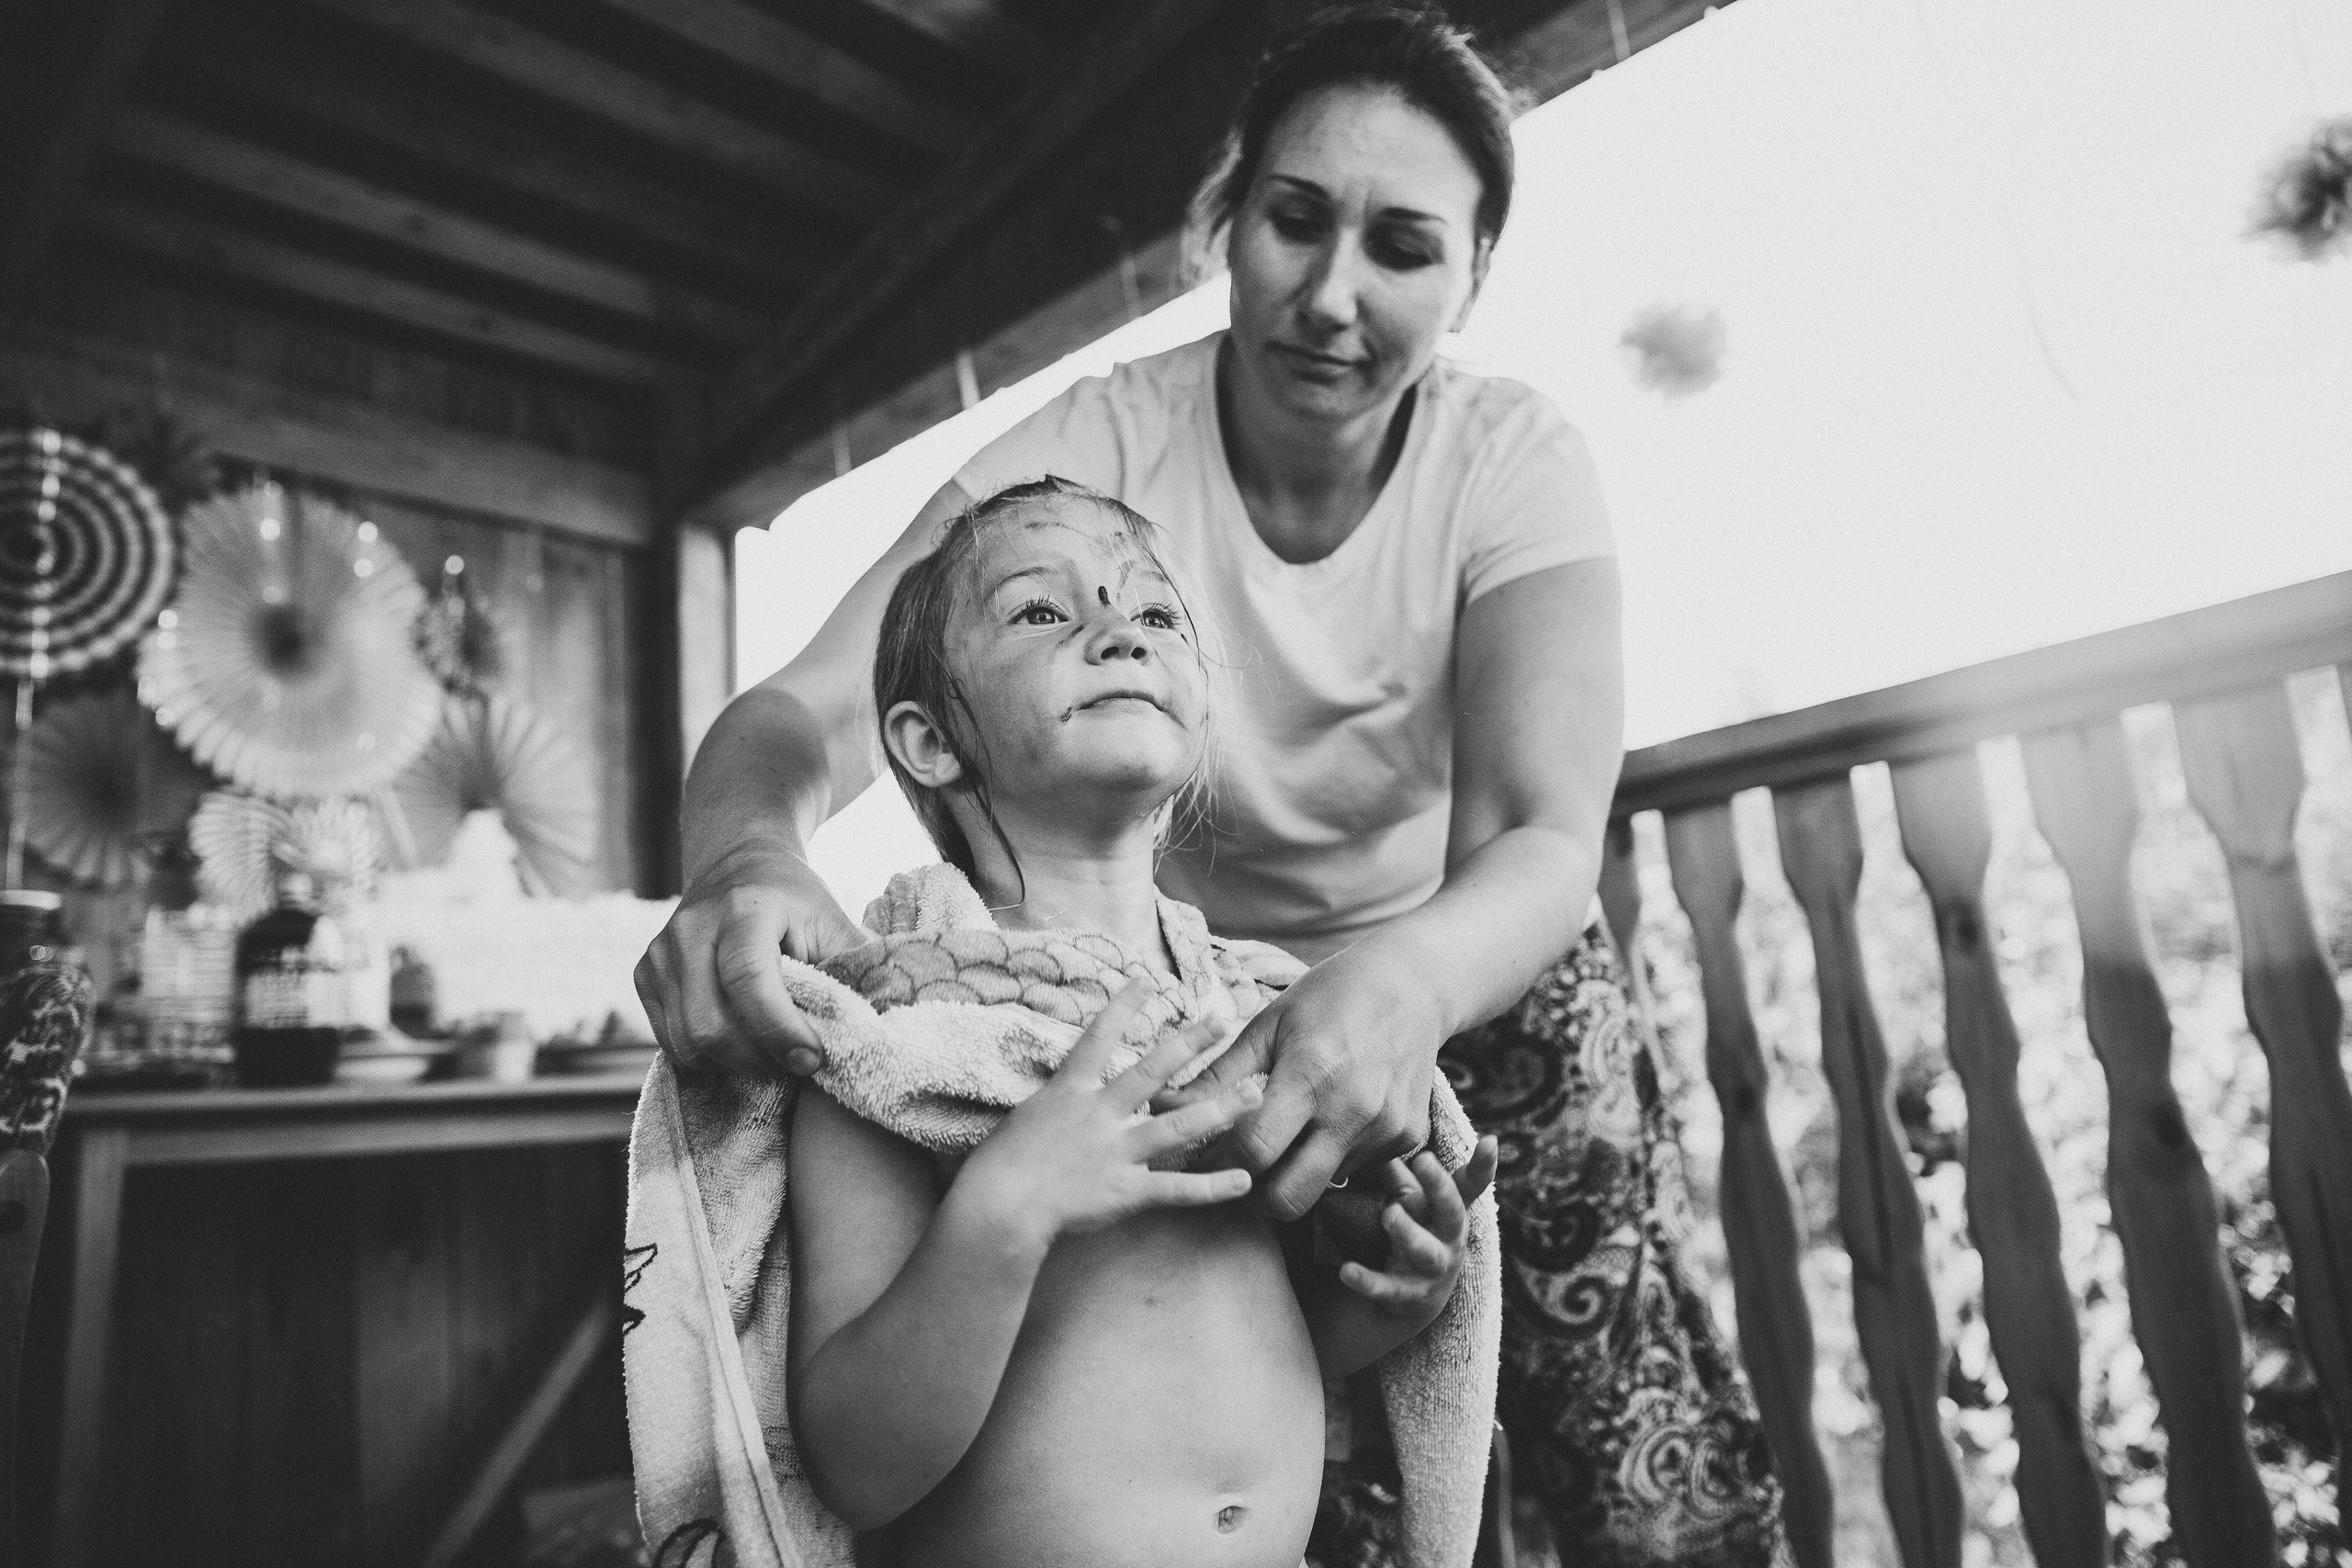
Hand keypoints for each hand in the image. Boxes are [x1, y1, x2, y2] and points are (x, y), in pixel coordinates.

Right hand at [634, 843, 874, 1078]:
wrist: (738, 863)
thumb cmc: (795, 899)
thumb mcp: (834, 920)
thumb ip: (858, 967)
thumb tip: (892, 1020)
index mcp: (742, 908)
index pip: (749, 981)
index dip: (780, 1030)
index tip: (813, 1059)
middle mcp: (690, 928)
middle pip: (710, 1024)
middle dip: (759, 1060)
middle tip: (799, 1065)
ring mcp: (659, 953)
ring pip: (688, 1042)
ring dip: (735, 1064)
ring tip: (773, 1055)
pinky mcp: (644, 974)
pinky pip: (672, 1041)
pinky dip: (709, 1057)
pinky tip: (742, 1042)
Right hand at [956, 980, 1261, 1252]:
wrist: (998, 1207)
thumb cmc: (996, 1168)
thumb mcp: (1024, 1122)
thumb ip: (1052, 1110)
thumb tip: (1057, 1106)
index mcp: (1069, 1093)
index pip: (1098, 1038)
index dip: (1123, 1007)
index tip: (1147, 980)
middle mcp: (1099, 1114)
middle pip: (1152, 1071)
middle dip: (1190, 1043)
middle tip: (1222, 1018)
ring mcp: (1116, 1152)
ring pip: (1178, 1126)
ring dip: (1220, 1110)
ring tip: (1254, 1095)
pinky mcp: (1126, 1191)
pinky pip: (1177, 1189)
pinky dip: (1212, 1188)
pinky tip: (1244, 1181)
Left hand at [1166, 942, 1445, 1219]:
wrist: (1413, 985)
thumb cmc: (1330, 997)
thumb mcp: (1268, 1025)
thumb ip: (1217, 1076)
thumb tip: (1160, 1107)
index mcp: (1311, 1076)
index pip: (1253, 1151)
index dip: (1219, 1162)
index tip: (1204, 1153)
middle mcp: (1353, 1111)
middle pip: (1288, 1199)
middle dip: (1254, 1196)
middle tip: (1241, 1169)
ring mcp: (1386, 1131)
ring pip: (1322, 1187)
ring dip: (1296, 1171)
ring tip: (1291, 1130)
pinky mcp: (1408, 1139)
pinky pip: (1356, 1169)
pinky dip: (1333, 1155)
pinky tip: (1332, 1116)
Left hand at [1333, 1139, 1497, 1319]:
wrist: (1412, 1301)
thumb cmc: (1414, 1232)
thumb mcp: (1411, 1202)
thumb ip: (1397, 1173)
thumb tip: (1376, 1134)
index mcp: (1451, 1212)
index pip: (1470, 1186)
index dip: (1483, 1166)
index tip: (1489, 1141)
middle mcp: (1449, 1239)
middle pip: (1452, 1213)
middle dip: (1440, 1187)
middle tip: (1424, 1160)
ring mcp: (1432, 1270)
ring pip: (1426, 1252)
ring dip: (1409, 1232)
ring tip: (1389, 1214)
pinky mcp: (1407, 1296)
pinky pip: (1388, 1289)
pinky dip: (1367, 1281)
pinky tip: (1346, 1271)